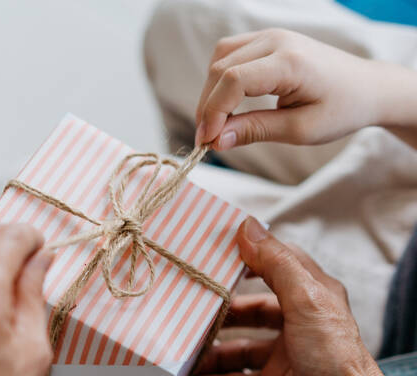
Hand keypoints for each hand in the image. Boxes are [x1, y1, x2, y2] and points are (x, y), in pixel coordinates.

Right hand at [186, 217, 416, 375]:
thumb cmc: (332, 355)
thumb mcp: (304, 300)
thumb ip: (276, 263)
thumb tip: (247, 226)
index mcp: (309, 295)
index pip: (274, 267)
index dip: (246, 259)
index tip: (213, 257)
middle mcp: (296, 323)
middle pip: (250, 311)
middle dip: (220, 314)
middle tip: (190, 312)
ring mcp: (284, 356)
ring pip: (239, 349)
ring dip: (213, 352)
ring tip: (184, 354)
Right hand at [195, 28, 415, 149]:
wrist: (366, 87)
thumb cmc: (340, 110)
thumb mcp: (299, 130)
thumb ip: (255, 131)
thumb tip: (216, 141)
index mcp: (290, 62)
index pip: (234, 80)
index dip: (213, 113)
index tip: (206, 143)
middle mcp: (277, 40)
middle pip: (221, 68)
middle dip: (207, 107)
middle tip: (207, 141)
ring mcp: (271, 36)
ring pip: (220, 58)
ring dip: (210, 93)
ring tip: (215, 124)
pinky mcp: (267, 40)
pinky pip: (230, 54)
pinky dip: (219, 80)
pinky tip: (225, 104)